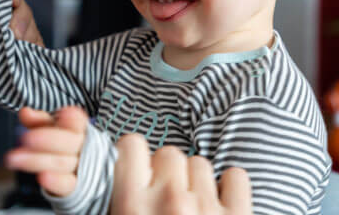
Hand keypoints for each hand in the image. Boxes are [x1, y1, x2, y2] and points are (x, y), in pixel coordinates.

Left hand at [4, 106, 88, 196]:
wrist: (75, 172)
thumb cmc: (60, 144)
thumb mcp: (49, 129)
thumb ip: (39, 121)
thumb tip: (25, 112)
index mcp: (78, 129)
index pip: (78, 122)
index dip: (72, 119)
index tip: (63, 114)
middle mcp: (82, 147)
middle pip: (69, 142)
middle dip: (48, 139)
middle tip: (26, 138)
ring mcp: (79, 167)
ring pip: (62, 163)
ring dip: (37, 160)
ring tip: (14, 158)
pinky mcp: (74, 186)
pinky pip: (67, 184)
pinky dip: (56, 181)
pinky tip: (42, 177)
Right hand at [111, 135, 252, 214]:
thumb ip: (121, 193)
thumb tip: (115, 169)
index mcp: (132, 205)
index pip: (132, 144)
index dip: (133, 154)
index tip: (137, 166)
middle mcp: (170, 201)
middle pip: (169, 152)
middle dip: (167, 171)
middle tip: (165, 197)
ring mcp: (207, 210)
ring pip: (200, 163)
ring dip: (195, 180)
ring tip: (192, 207)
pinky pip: (236, 177)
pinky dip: (230, 187)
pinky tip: (221, 203)